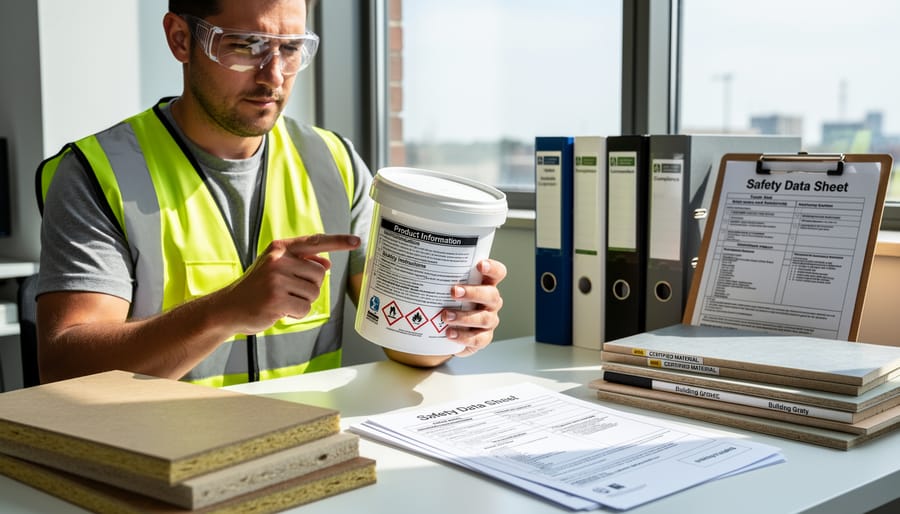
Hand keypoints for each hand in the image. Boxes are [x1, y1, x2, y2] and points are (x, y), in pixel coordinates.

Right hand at [221, 233, 359, 334]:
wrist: (228, 307)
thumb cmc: (256, 287)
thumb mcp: (276, 267)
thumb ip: (300, 262)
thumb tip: (326, 263)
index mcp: (280, 248)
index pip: (315, 241)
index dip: (338, 241)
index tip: (356, 241)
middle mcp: (278, 260)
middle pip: (319, 274)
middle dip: (310, 286)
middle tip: (289, 291)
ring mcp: (276, 280)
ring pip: (314, 292)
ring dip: (302, 301)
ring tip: (282, 300)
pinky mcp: (276, 300)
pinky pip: (305, 308)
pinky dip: (297, 313)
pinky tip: (280, 310)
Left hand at [444, 259, 506, 356]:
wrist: (444, 330)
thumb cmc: (447, 303)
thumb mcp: (444, 288)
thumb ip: (438, 278)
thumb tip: (413, 265)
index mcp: (484, 285)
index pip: (497, 273)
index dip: (492, 268)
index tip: (479, 265)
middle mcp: (490, 302)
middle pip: (491, 295)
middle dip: (473, 292)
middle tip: (454, 292)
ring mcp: (489, 320)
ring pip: (485, 318)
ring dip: (465, 317)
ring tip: (446, 316)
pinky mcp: (483, 338)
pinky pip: (478, 339)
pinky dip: (463, 337)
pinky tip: (449, 333)